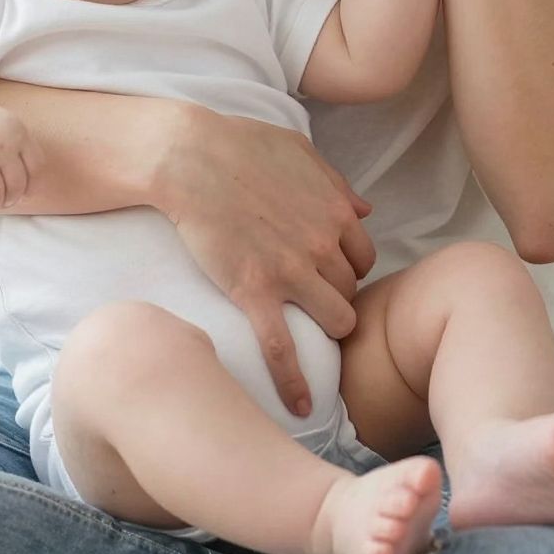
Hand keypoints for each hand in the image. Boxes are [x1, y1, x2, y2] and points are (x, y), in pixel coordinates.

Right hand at [0, 103, 34, 216]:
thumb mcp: (6, 125)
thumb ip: (22, 149)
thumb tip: (30, 191)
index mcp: (17, 132)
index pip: (36, 167)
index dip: (30, 184)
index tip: (21, 192)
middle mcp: (2, 145)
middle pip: (16, 186)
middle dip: (10, 200)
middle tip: (2, 203)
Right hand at [158, 108, 375, 417]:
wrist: (187, 156)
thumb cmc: (239, 145)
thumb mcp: (301, 152)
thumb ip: (336, 184)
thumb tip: (365, 212)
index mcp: (334, 212)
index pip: (363, 257)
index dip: (348, 269)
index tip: (328, 274)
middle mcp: (322, 245)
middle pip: (351, 290)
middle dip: (337, 297)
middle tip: (312, 300)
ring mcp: (290, 271)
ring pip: (336, 319)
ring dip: (327, 327)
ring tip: (310, 331)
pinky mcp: (254, 292)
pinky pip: (282, 348)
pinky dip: (294, 382)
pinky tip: (302, 407)